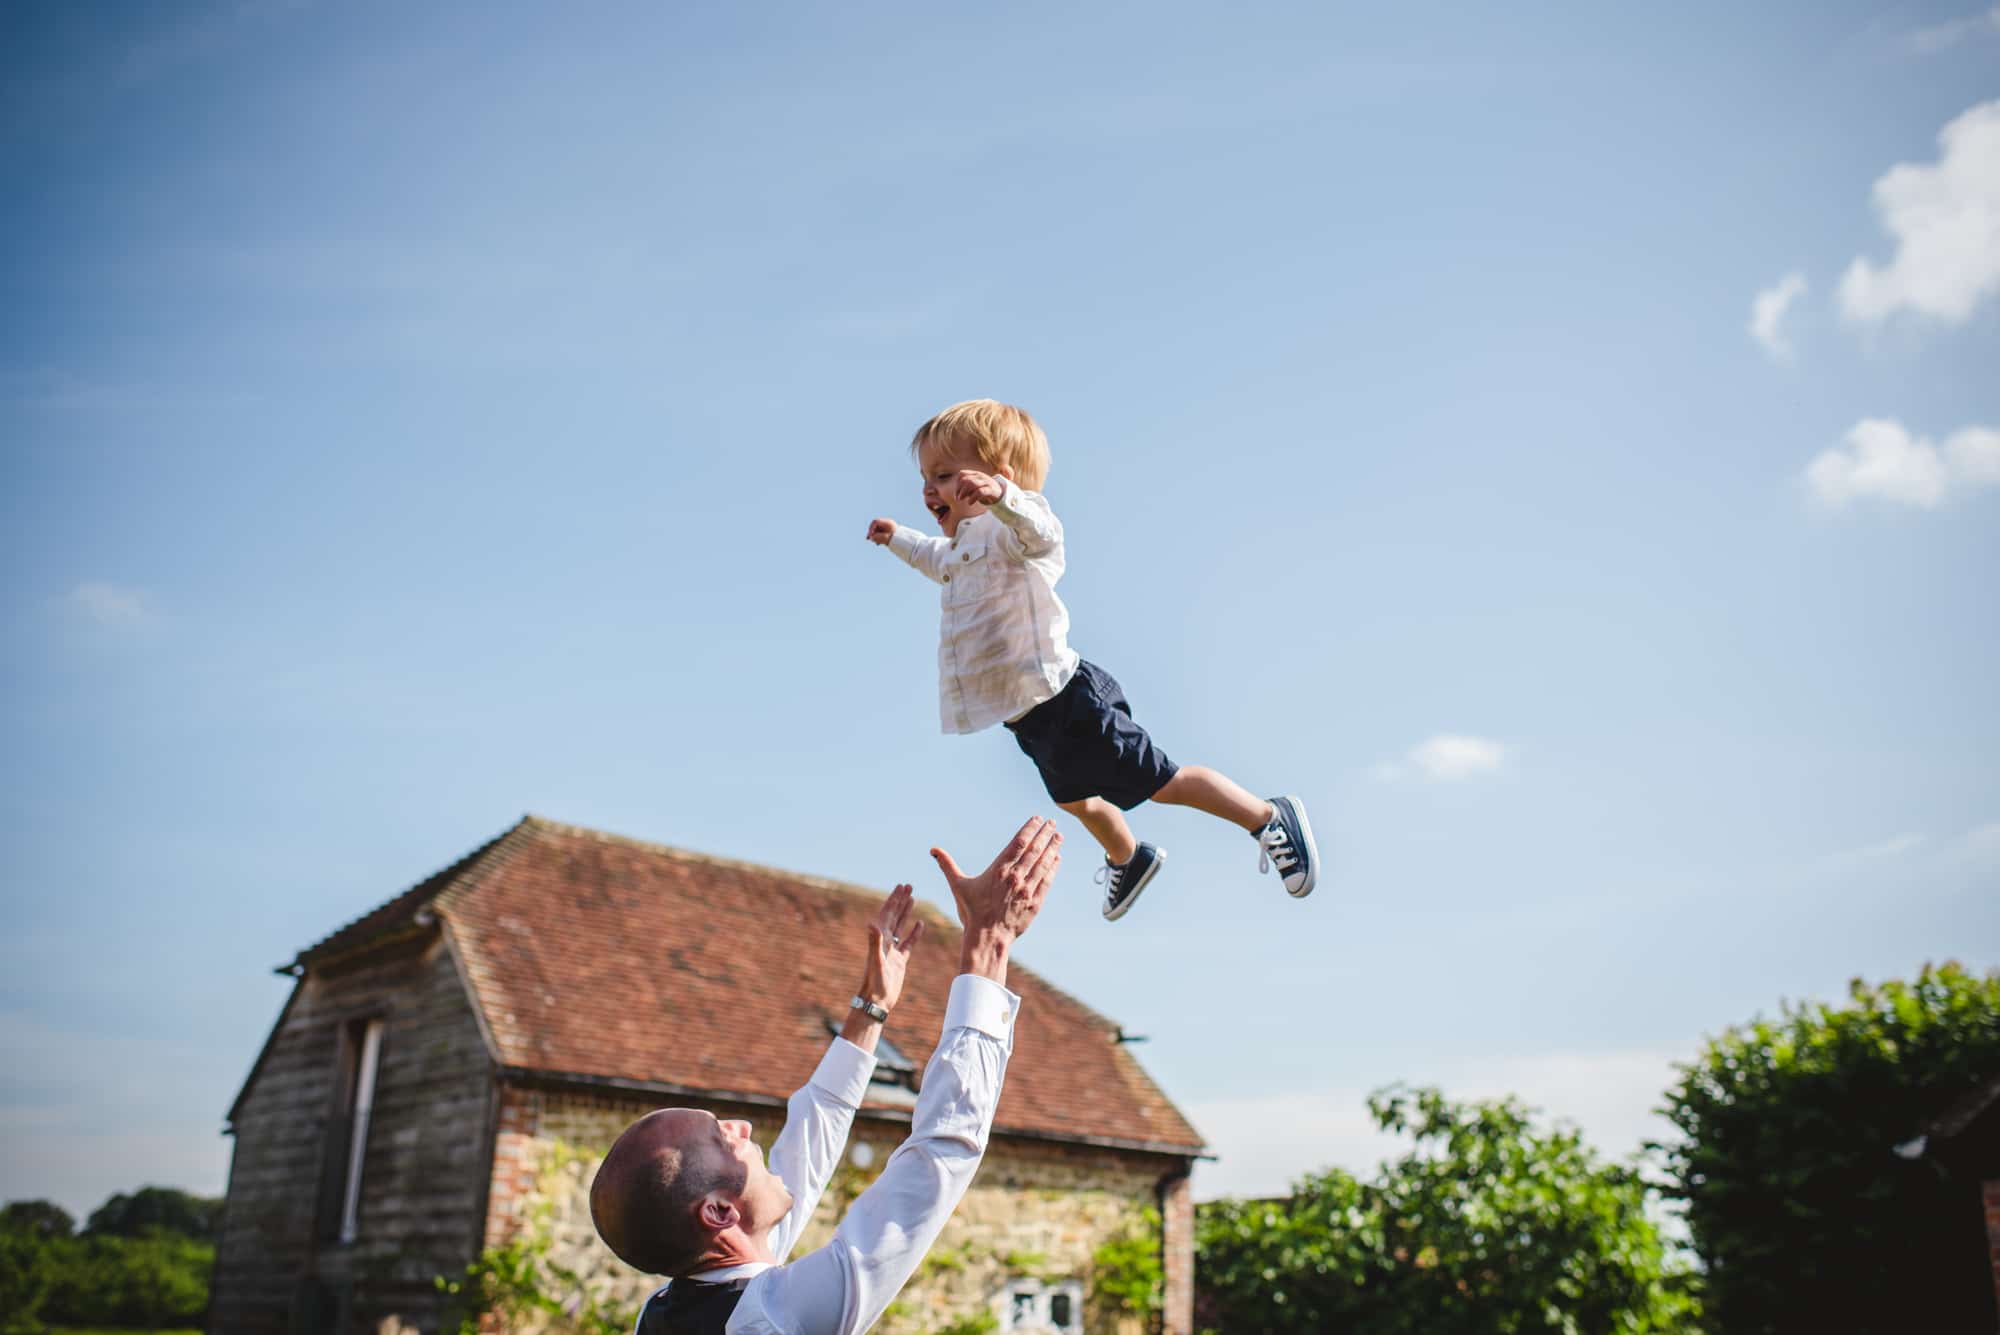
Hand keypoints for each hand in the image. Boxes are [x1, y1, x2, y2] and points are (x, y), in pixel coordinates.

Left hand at [858, 883, 923, 1012]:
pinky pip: (908, 943)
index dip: (894, 900)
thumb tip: (871, 923)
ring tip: (912, 897)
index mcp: (880, 939)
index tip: (901, 886)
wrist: (877, 1002)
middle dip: (900, 900)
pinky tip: (920, 924)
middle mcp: (885, 942)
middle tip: (908, 885)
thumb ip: (874, 942)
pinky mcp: (900, 961)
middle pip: (894, 916)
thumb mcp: (876, 961)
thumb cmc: (875, 983)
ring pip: (901, 926)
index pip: (888, 914)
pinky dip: (914, 933)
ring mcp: (893, 951)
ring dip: (906, 912)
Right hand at [866, 518, 896, 544]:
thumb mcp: (885, 538)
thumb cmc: (897, 540)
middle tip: (869, 539)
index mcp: (887, 523)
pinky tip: (878, 543)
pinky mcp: (889, 533)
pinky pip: (881, 534)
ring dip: (875, 536)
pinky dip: (879, 538)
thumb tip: (871, 537)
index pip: (875, 522)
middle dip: (872, 533)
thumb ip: (877, 537)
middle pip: (876, 526)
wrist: (906, 542)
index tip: (870, 535)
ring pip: (878, 530)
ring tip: (876, 543)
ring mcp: (888, 528)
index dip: (871, 528)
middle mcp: (887, 524)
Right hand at [930, 817, 1060, 981]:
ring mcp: (1027, 890)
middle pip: (1034, 850)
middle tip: (1053, 823)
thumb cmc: (972, 912)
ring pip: (1043, 864)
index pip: (1018, 843)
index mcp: (998, 870)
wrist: (987, 939)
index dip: (1029, 829)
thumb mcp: (958, 886)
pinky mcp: (1034, 903)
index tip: (1037, 819)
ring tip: (1058, 837)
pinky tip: (1057, 859)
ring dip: (1052, 848)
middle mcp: (1015, 877)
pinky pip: (1047, 881)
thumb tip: (933, 850)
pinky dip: (1052, 868)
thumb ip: (947, 865)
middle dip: (1044, 834)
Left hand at [954, 471, 1004, 506]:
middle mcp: (981, 476)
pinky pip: (980, 492)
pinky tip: (970, 503)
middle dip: (959, 490)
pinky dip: (972, 498)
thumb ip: (967, 488)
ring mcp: (986, 482)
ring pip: (971, 484)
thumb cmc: (985, 491)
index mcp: (976, 474)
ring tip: (961, 500)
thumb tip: (957, 494)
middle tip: (958, 499)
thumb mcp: (975, 488)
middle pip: (965, 479)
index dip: (957, 484)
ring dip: (964, 492)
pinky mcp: (991, 490)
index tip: (956, 494)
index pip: (962, 474)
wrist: (1001, 494)